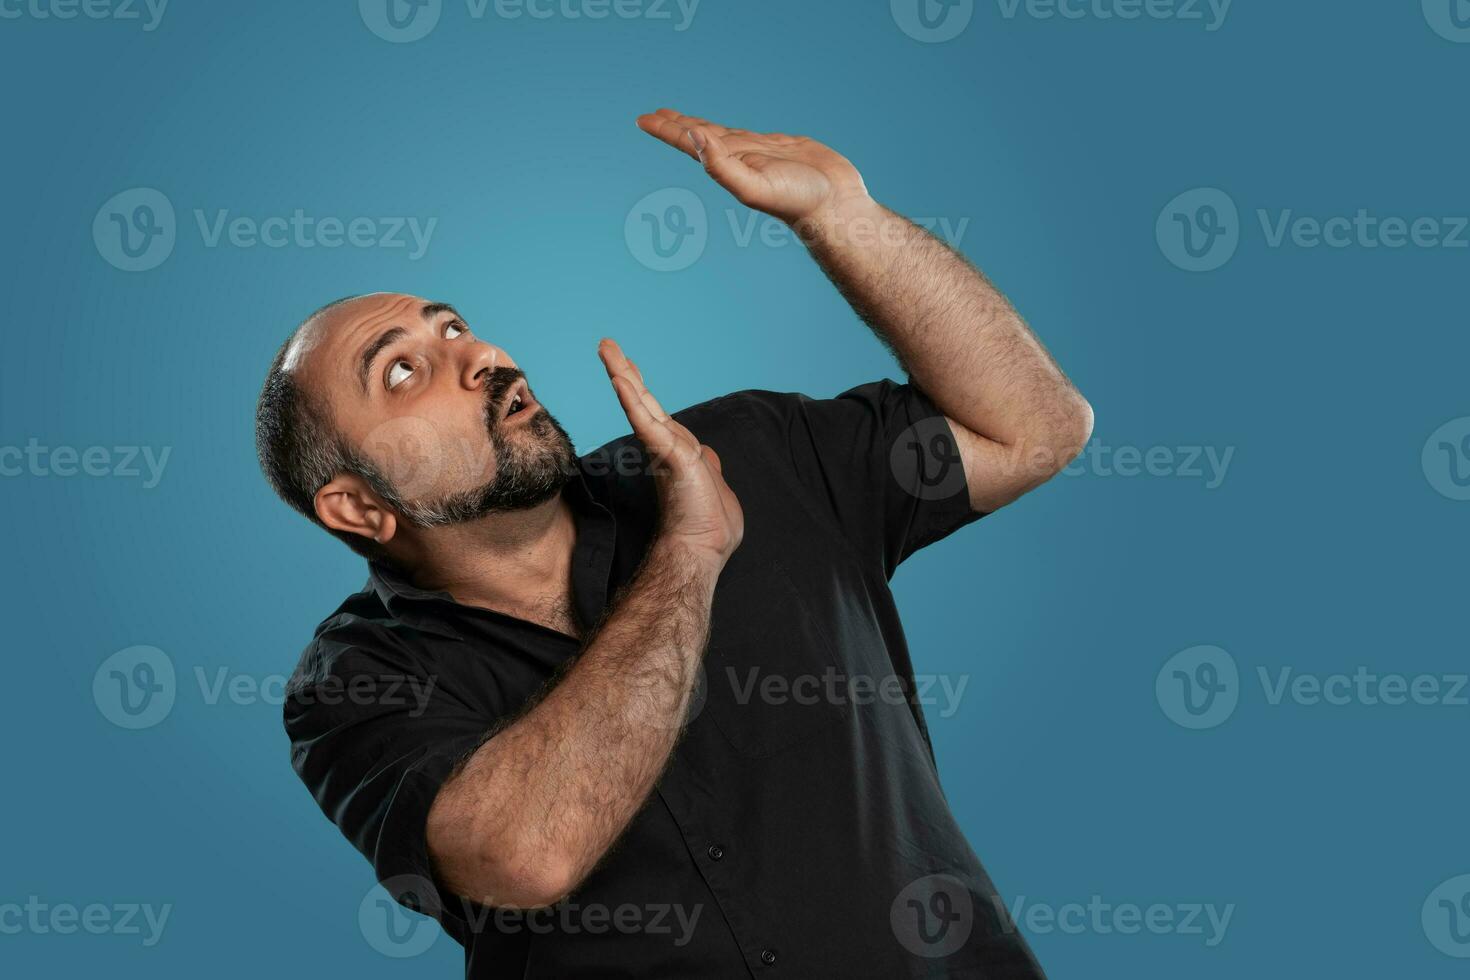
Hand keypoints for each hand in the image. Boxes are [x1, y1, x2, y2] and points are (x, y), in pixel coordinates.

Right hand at [598, 338, 743, 568]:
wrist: (703, 547)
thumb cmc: (709, 525)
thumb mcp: (715, 483)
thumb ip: (707, 463)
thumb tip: (709, 454)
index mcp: (674, 450)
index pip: (655, 413)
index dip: (640, 389)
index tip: (627, 368)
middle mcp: (665, 446)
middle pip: (642, 401)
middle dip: (624, 371)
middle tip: (606, 345)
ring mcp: (665, 449)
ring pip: (641, 405)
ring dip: (624, 375)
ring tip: (607, 349)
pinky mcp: (669, 455)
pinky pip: (648, 423)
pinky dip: (634, 401)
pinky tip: (621, 380)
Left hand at [636, 108, 870, 226]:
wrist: (836, 207)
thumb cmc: (797, 201)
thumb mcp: (752, 185)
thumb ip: (720, 165)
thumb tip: (693, 137)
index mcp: (728, 166)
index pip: (690, 142)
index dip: (667, 130)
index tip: (643, 119)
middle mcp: (741, 158)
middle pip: (702, 136)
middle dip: (678, 125)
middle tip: (655, 114)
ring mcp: (762, 153)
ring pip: (724, 134)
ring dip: (703, 127)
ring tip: (685, 120)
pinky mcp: (784, 148)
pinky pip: (752, 134)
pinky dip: (734, 130)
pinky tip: (728, 132)